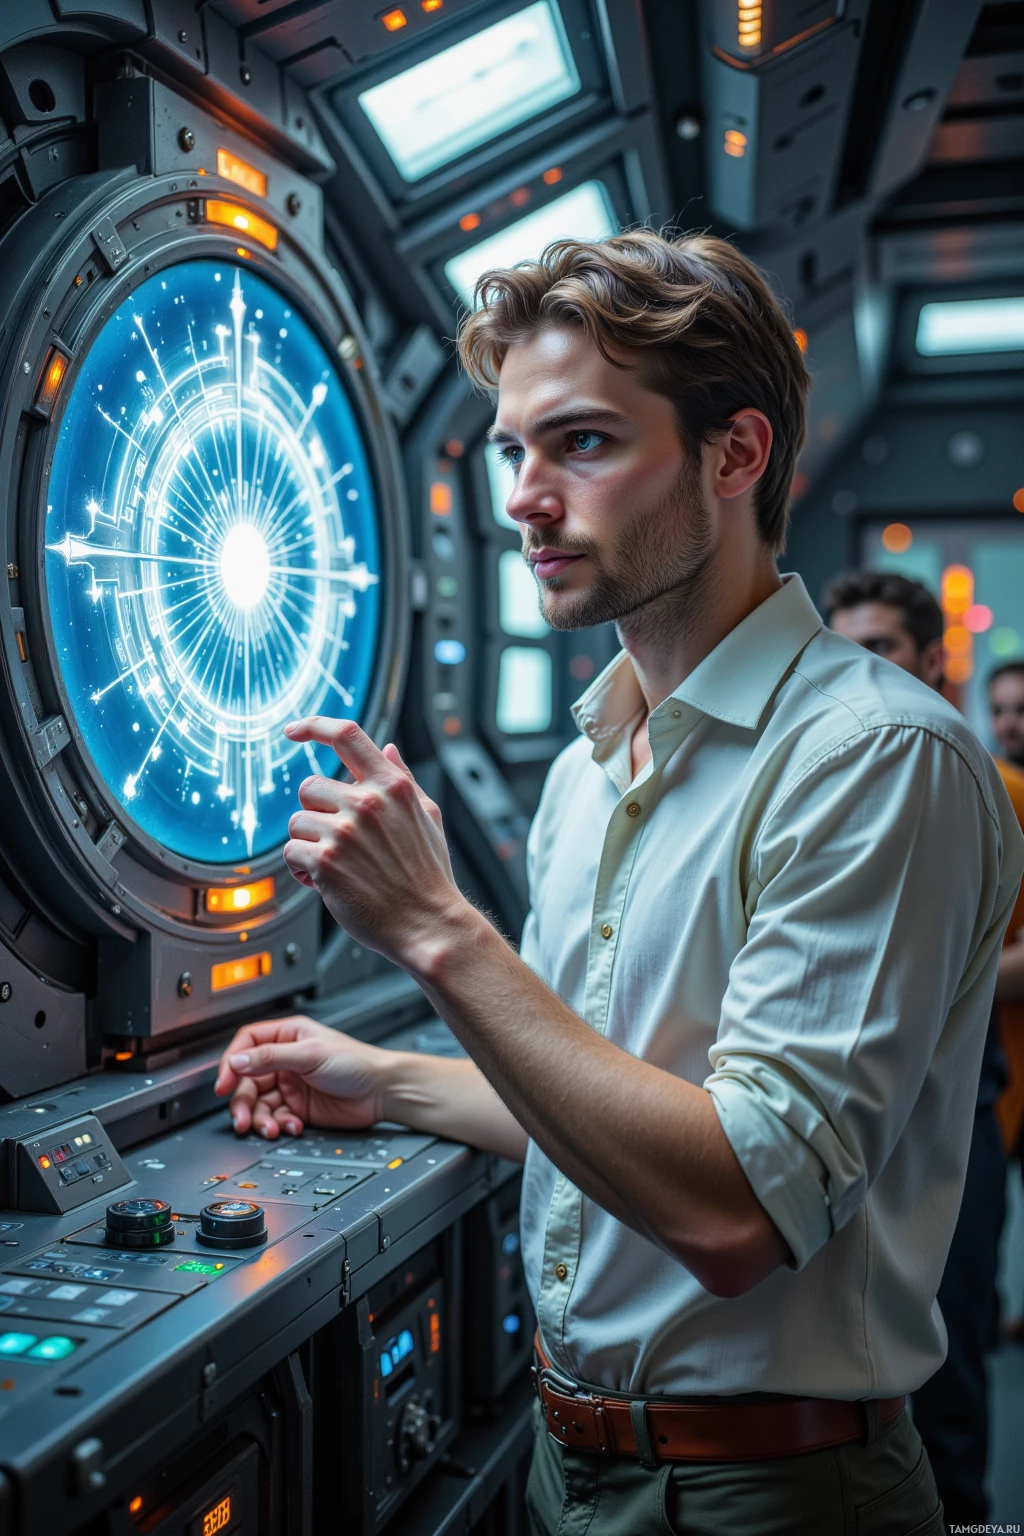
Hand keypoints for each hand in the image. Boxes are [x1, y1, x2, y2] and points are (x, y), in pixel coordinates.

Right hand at [213, 1015, 390, 1138]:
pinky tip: (293, 1126)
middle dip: (243, 1102)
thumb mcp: (310, 1055)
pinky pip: (276, 1118)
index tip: (224, 1084)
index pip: (247, 1045)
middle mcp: (285, 1060)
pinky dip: (280, 1125)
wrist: (382, 1092)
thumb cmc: (356, 1062)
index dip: (232, 1063)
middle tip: (242, 1119)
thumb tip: (237, 1060)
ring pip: (259, 1103)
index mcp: (287, 1036)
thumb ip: (270, 1057)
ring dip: (260, 1119)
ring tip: (270, 1129)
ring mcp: (291, 1085)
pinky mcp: (298, 1107)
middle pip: (248, 1080)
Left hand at [282, 718, 464, 967]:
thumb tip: (386, 748)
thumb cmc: (428, 876)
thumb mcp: (427, 817)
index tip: (294, 730)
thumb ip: (403, 779)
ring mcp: (345, 832)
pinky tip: (327, 882)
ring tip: (337, 865)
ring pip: (297, 823)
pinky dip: (302, 871)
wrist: (429, 924)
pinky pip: (291, 853)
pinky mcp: (325, 862)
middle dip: (317, 814)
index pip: (347, 734)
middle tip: (339, 841)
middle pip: (310, 787)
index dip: (314, 725)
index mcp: (392, 786)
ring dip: (309, 844)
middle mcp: (368, 803)